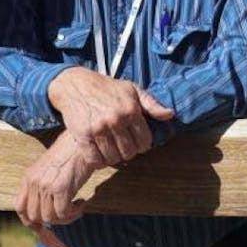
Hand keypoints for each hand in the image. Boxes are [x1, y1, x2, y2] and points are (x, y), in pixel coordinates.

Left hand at [16, 131, 98, 226]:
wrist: (83, 141)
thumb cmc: (71, 154)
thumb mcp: (50, 169)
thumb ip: (43, 185)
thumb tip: (46, 210)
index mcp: (28, 177)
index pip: (20, 208)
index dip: (30, 221)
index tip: (43, 226)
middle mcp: (34, 182)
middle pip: (34, 216)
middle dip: (51, 221)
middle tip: (66, 214)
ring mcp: (46, 185)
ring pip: (50, 217)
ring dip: (65, 217)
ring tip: (76, 207)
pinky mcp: (61, 188)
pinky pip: (63, 213)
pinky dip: (74, 213)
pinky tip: (82, 202)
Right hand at [47, 67, 169, 167]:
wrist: (76, 85)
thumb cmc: (107, 88)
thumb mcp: (133, 90)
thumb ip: (152, 104)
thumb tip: (170, 114)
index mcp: (130, 110)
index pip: (145, 141)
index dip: (143, 145)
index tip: (137, 142)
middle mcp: (115, 120)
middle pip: (129, 152)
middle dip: (129, 151)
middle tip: (124, 146)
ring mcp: (98, 128)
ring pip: (113, 158)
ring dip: (114, 157)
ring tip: (113, 150)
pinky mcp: (82, 135)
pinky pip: (94, 159)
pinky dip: (98, 161)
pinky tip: (100, 154)